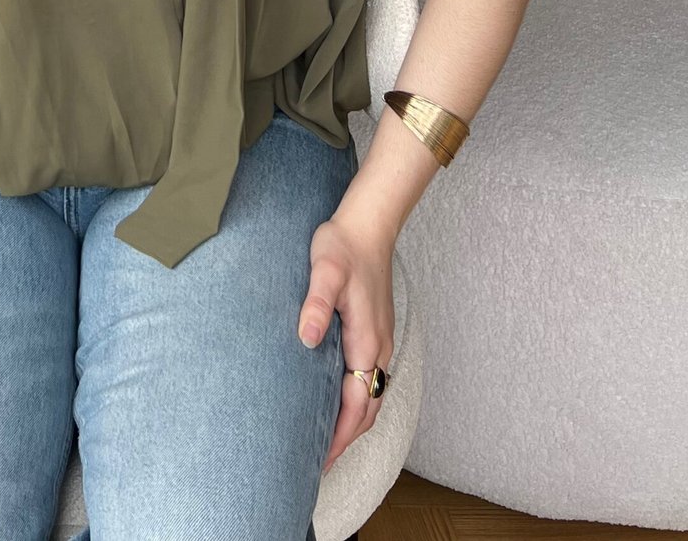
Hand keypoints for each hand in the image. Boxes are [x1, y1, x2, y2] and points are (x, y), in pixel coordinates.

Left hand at [298, 209, 394, 475]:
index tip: (318, 461)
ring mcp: (380, 342)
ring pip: (371, 396)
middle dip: (347, 440)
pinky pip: (370, 380)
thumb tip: (306, 339)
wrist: (369, 224)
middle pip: (368, 410)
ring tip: (326, 441)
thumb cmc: (343, 244)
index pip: (357, 406)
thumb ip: (316, 303)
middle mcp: (378, 349)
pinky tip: (337, 401)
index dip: (339, 437)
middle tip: (317, 464)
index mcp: (366, 342)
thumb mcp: (324, 269)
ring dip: (353, 423)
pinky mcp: (376, 332)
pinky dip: (357, 402)